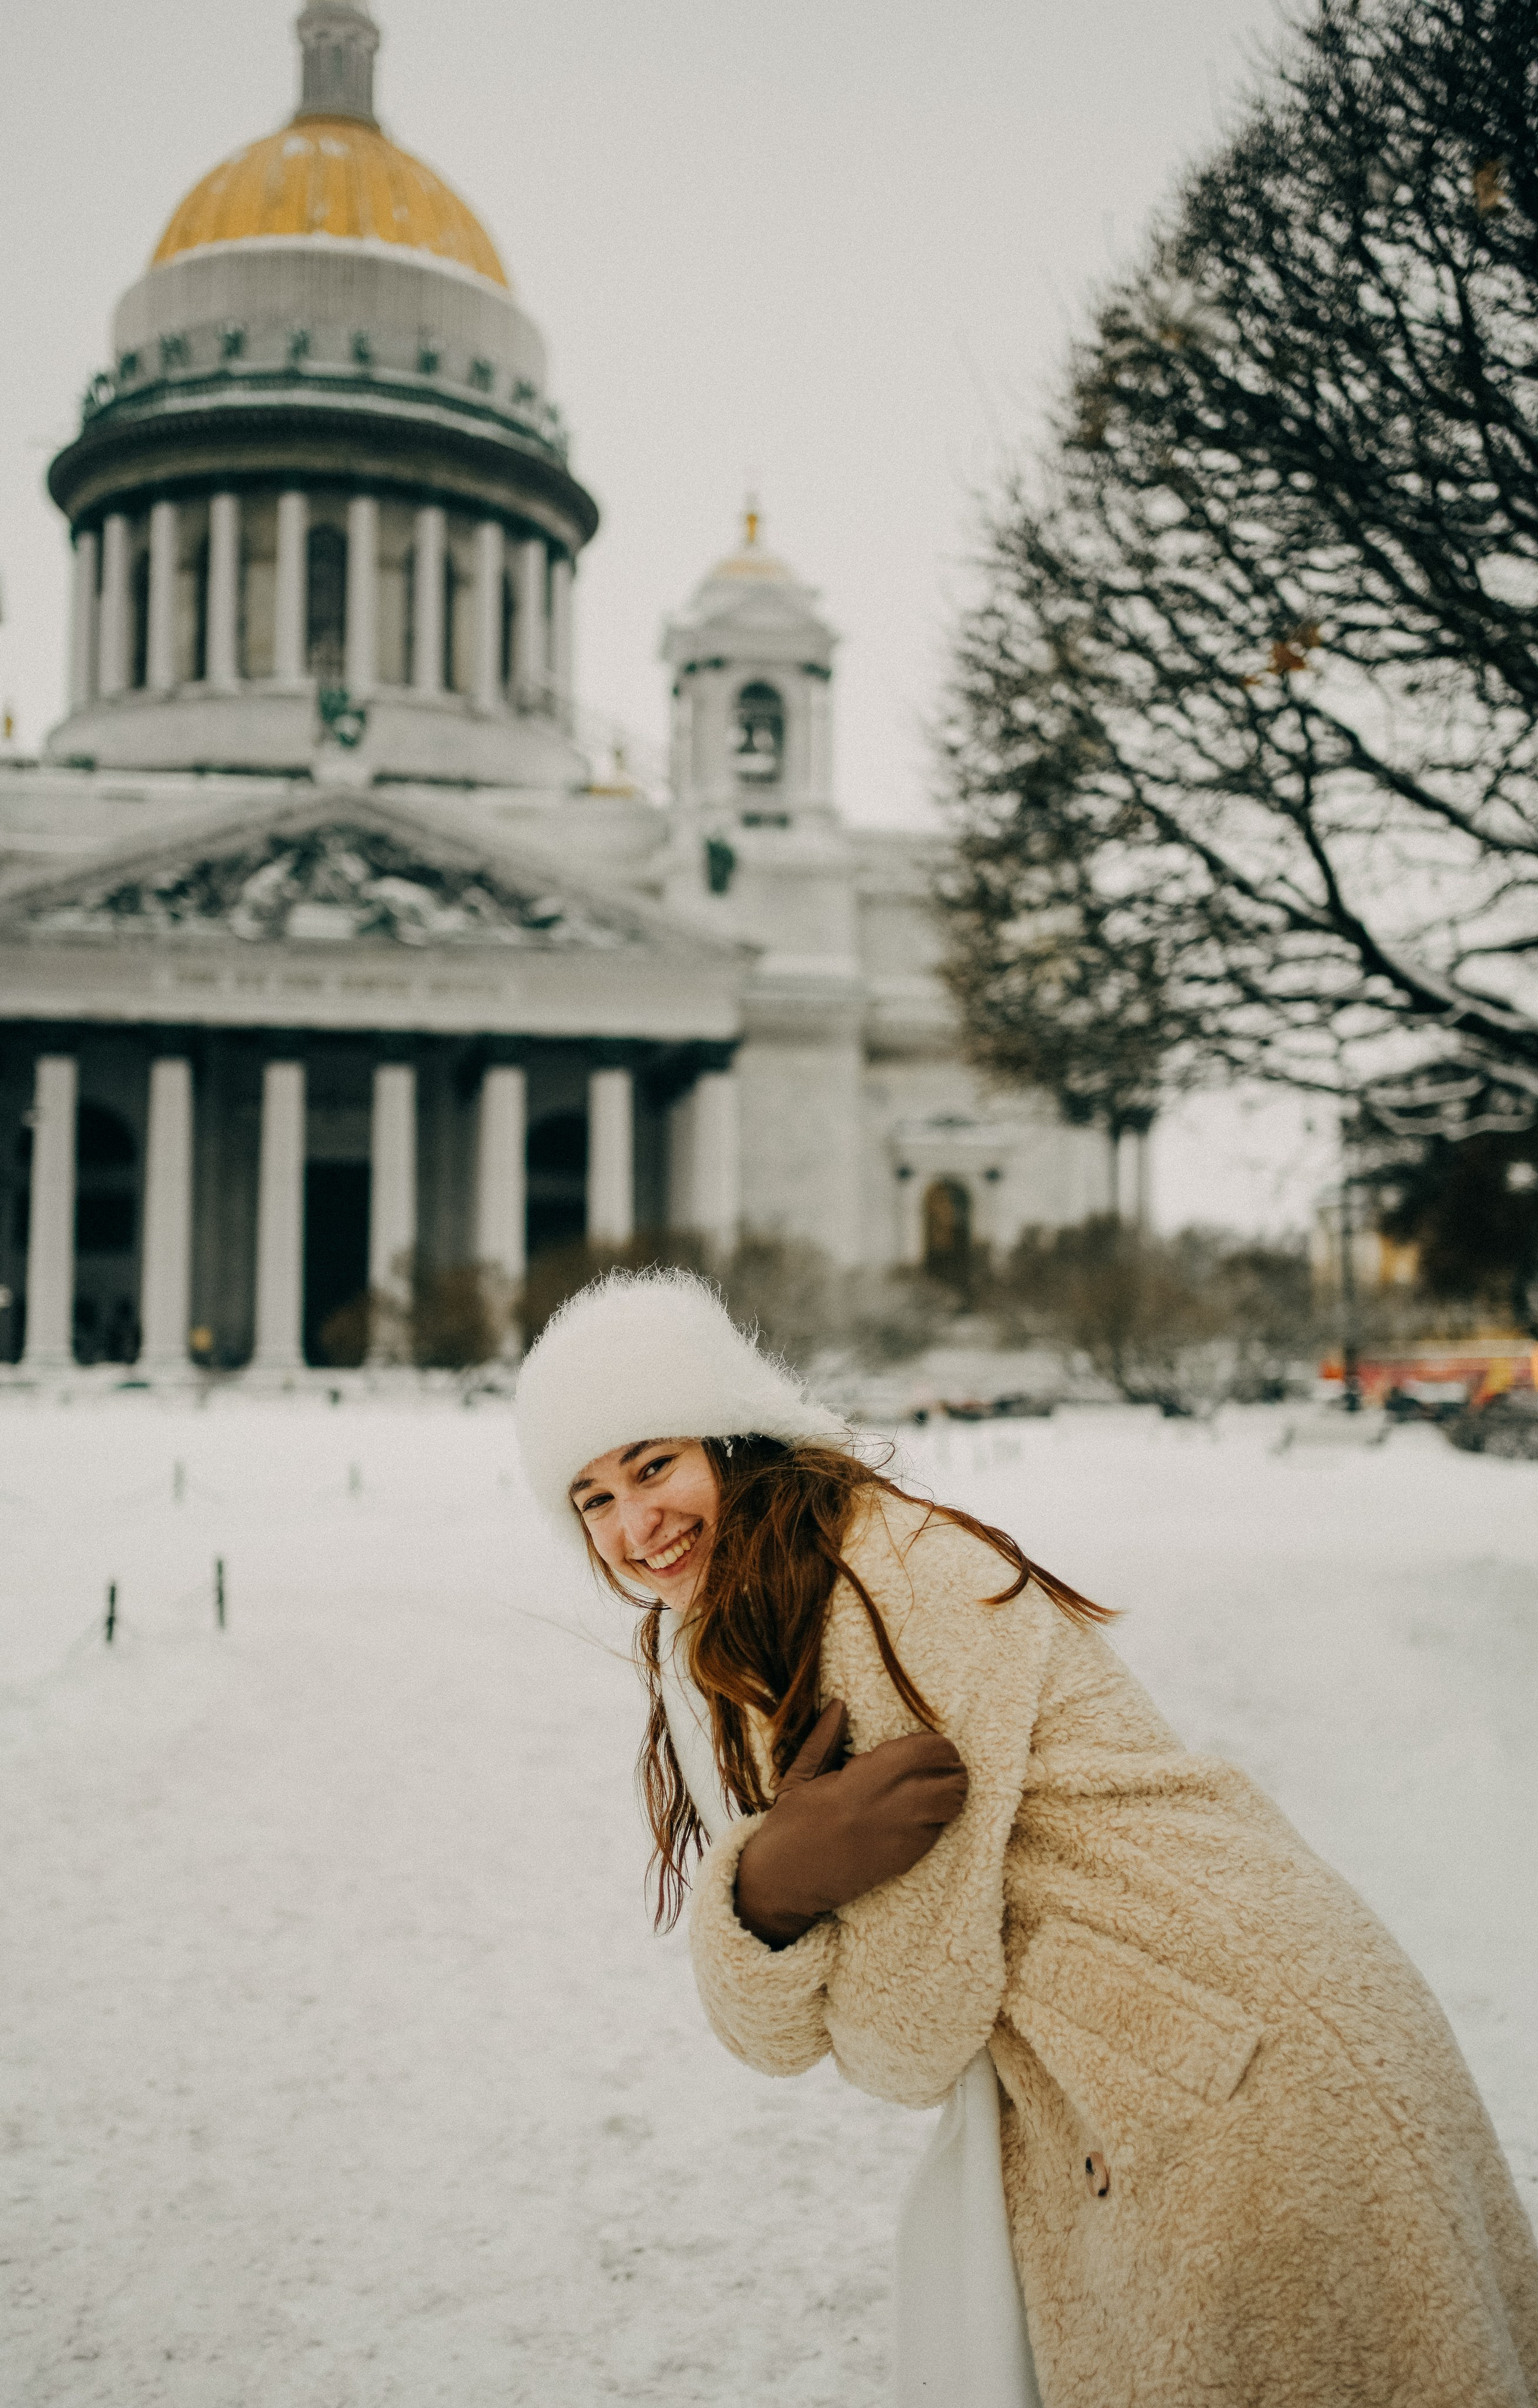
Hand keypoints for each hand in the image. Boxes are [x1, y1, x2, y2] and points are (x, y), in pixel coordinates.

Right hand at [734, 1699, 968, 1949]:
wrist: (784, 1885)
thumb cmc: (787, 1829)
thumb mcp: (798, 1780)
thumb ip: (822, 1741)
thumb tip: (839, 1705)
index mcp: (856, 1785)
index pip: (920, 1753)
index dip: (932, 1742)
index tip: (924, 1740)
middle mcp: (883, 1812)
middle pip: (947, 1779)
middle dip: (951, 1764)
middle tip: (941, 1759)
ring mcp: (898, 1841)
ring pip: (951, 1806)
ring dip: (952, 1790)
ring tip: (937, 1783)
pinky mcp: (903, 1863)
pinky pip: (938, 1831)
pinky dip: (939, 1816)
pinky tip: (922, 1811)